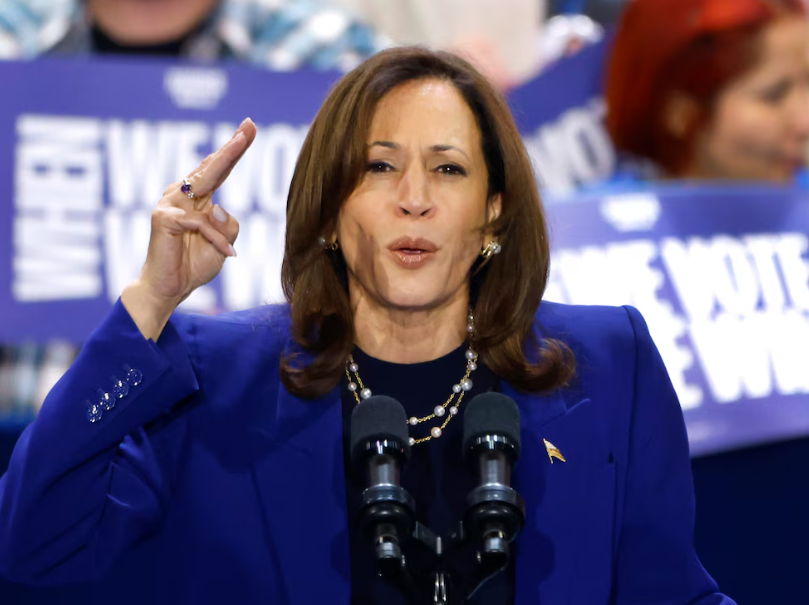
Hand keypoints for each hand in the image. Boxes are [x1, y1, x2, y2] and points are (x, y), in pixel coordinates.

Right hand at [122, 118, 256, 339]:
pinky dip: (216, 239)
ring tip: (240, 145)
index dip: (234, 149)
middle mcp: (182, 195)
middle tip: (248, 126)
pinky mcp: (163, 218)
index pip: (219, 170)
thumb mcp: (225, 243)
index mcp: (198, 198)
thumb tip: (218, 206)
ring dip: (225, 167)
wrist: (171, 289)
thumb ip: (228, 225)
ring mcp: (170, 204)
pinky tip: (228, 253)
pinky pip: (199, 223)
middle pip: (210, 167)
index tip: (250, 128)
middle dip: (231, 145)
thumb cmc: (196, 263)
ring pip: (204, 186)